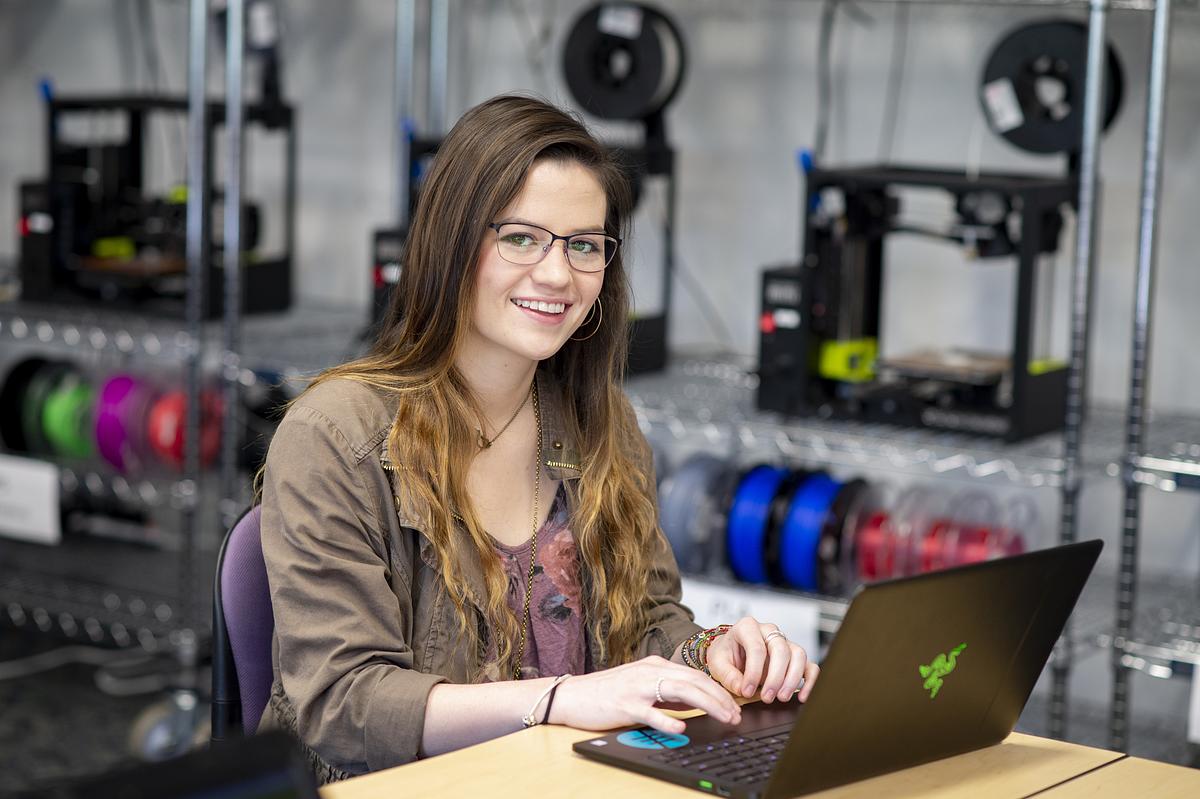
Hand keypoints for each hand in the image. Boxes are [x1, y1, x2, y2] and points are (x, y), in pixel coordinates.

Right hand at [548, 655, 741, 735]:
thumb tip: (695, 702)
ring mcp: (637, 687)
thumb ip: (667, 692)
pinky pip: (650, 712)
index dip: (718, 690)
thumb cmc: (606, 693)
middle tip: (737, 714)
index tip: (734, 705)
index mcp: (655, 665)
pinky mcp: (624, 704)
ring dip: (707, 704)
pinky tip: (682, 727)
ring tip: (723, 717)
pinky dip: (668, 718)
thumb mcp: (642, 686)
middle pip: (694, 681)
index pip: (695, 674)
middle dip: (720, 697)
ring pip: (680, 691)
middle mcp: (649, 671)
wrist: (572, 695)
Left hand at [704, 617, 819, 703]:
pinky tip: (802, 696)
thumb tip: (742, 688)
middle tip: (767, 697)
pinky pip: (810, 665)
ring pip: (798, 655)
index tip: (747, 691)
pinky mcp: (794, 656)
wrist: (730, 653)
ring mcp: (783, 642)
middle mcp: (768, 631)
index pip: (756, 648)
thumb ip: (728, 675)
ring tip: (782, 697)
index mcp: (747, 627)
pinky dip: (810, 681)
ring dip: (792, 678)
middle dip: (775, 676)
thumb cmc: (725, 655)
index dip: (753, 672)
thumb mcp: (718, 663)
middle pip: (781, 649)